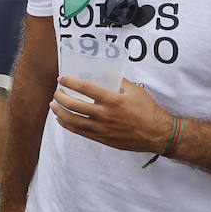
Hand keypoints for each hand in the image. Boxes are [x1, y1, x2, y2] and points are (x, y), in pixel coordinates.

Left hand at [50, 77, 172, 153]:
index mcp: (113, 100)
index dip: (70, 82)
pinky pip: (79, 131)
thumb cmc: (148, 110)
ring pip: (72, 120)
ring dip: (59, 111)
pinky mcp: (101, 138)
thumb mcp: (135, 91)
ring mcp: (102, 128)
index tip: (62, 78)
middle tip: (56, 91)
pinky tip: (61, 119)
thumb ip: (118, 81)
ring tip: (53, 104)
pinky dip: (67, 124)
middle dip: (60, 96)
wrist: (157, 134)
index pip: (85, 88)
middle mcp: (104, 115)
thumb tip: (103, 72)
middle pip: (73, 105)